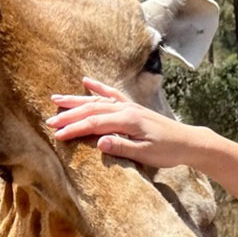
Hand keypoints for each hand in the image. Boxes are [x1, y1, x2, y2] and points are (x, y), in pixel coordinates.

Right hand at [47, 77, 205, 167]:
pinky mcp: (133, 108)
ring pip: (97, 101)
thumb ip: (122, 147)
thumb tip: (99, 143)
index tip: (57, 135)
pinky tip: (86, 82)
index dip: (74, 129)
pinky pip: (111, 94)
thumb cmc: (168, 151)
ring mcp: (129, 106)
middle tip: (49, 121)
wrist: (189, 142)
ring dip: (76, 100)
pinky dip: (98, 87)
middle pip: (92, 110)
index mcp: (127, 121)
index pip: (94, 124)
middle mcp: (126, 110)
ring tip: (56, 99)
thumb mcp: (146, 154)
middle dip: (69, 115)